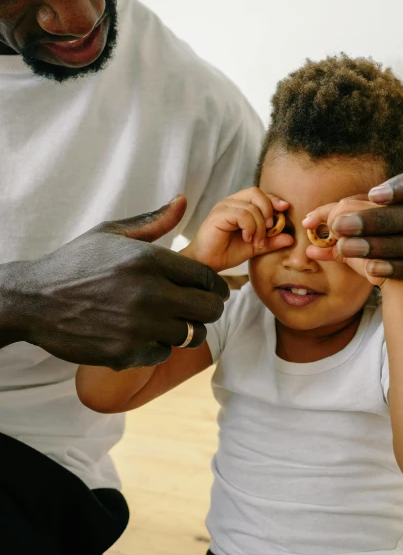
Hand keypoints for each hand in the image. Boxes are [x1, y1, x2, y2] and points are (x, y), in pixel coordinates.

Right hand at [4, 196, 229, 369]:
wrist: (33, 301)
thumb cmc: (75, 264)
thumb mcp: (111, 234)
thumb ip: (153, 222)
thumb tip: (183, 201)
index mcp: (149, 260)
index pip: (207, 277)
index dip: (218, 286)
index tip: (217, 291)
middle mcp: (149, 294)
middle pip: (207, 310)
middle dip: (209, 309)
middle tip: (199, 309)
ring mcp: (138, 326)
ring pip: (190, 335)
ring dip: (184, 330)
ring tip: (169, 322)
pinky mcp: (125, 353)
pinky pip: (162, 354)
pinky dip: (156, 347)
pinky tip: (141, 335)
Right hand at [183, 188, 292, 270]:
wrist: (207, 263)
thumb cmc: (227, 252)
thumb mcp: (255, 247)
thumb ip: (271, 241)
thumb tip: (291, 238)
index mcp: (239, 205)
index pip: (259, 194)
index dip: (273, 199)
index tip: (284, 209)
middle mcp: (230, 202)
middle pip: (256, 192)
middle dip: (268, 210)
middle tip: (269, 229)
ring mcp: (223, 207)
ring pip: (251, 207)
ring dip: (259, 226)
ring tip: (256, 241)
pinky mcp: (218, 214)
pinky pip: (242, 214)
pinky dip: (250, 227)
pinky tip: (247, 238)